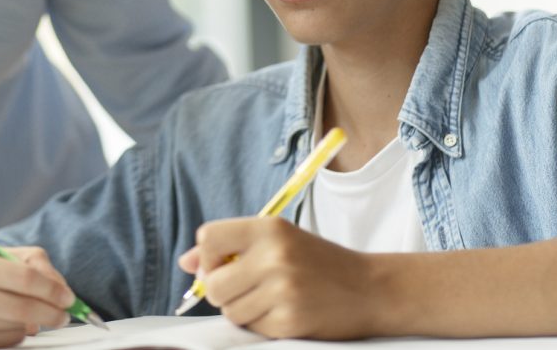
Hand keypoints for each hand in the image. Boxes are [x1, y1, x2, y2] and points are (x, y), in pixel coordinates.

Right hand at [0, 246, 75, 346]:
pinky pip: (3, 342)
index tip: (68, 295)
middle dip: (54, 312)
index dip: (53, 288)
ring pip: (17, 328)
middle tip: (65, 312)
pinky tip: (7, 322)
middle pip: (24, 308)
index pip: (24, 278)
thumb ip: (17, 262)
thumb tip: (55, 286)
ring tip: (31, 312)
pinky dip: (15, 334)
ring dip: (34, 322)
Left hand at [178, 216, 377, 339]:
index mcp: (269, 228)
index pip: (208, 238)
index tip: (224, 264)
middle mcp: (274, 256)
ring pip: (230, 311)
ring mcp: (283, 291)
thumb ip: (231, 247)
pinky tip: (286, 312)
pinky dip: (263, 325)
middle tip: (249, 287)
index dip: (209, 257)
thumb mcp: (279, 241)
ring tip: (272, 299)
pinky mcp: (290, 321)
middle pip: (213, 284)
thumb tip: (186, 263)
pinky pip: (252, 329)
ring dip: (244, 310)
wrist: (370, 289)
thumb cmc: (318, 262)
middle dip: (223, 291)